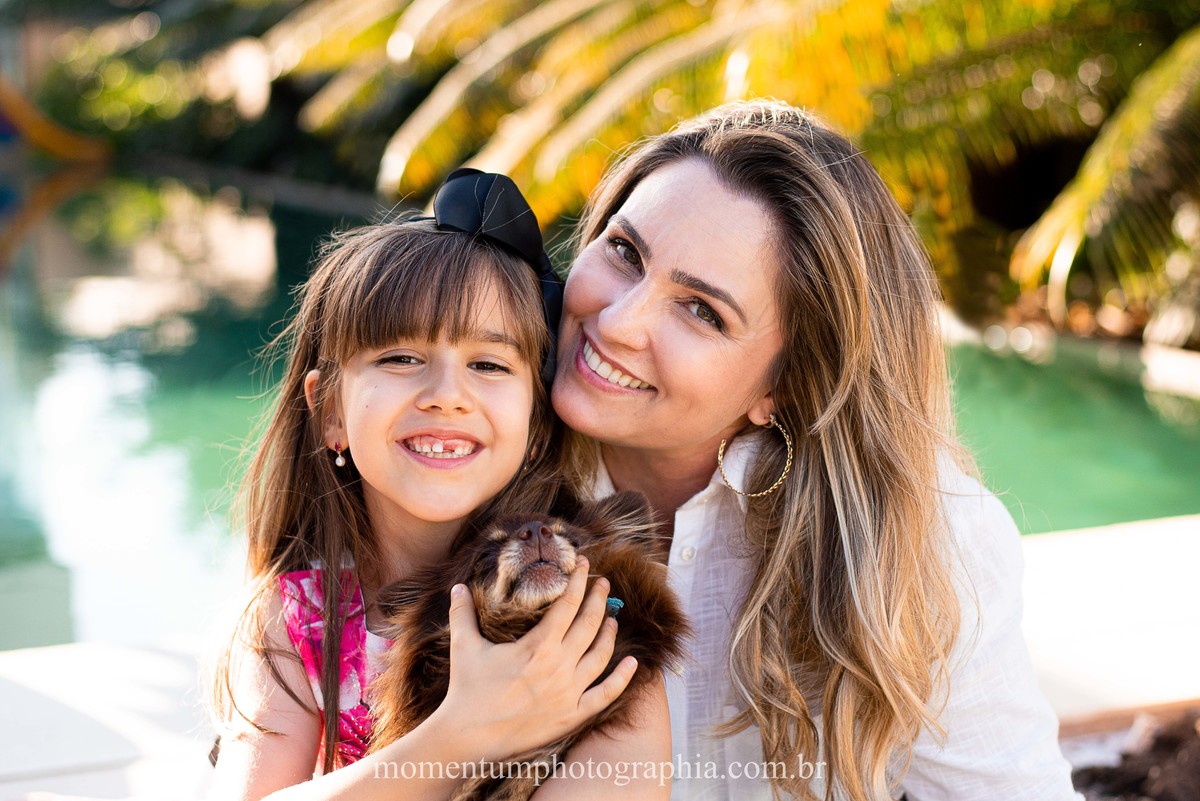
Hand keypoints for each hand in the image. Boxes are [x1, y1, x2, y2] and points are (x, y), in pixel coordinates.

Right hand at [425, 557, 636, 761]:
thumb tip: (456, 587)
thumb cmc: (466, 690)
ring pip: (601, 655)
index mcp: (537, 645)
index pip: (568, 603)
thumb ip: (462, 614)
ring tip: (612, 619)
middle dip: (600, 599)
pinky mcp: (572, 717)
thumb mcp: (464, 646)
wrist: (468, 738)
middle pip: (590, 624)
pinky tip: (632, 664)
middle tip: (605, 584)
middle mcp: (559, 666)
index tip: (586, 564)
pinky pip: (605, 695)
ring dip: (609, 633)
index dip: (579, 580)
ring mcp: (568, 693)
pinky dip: (622, 678)